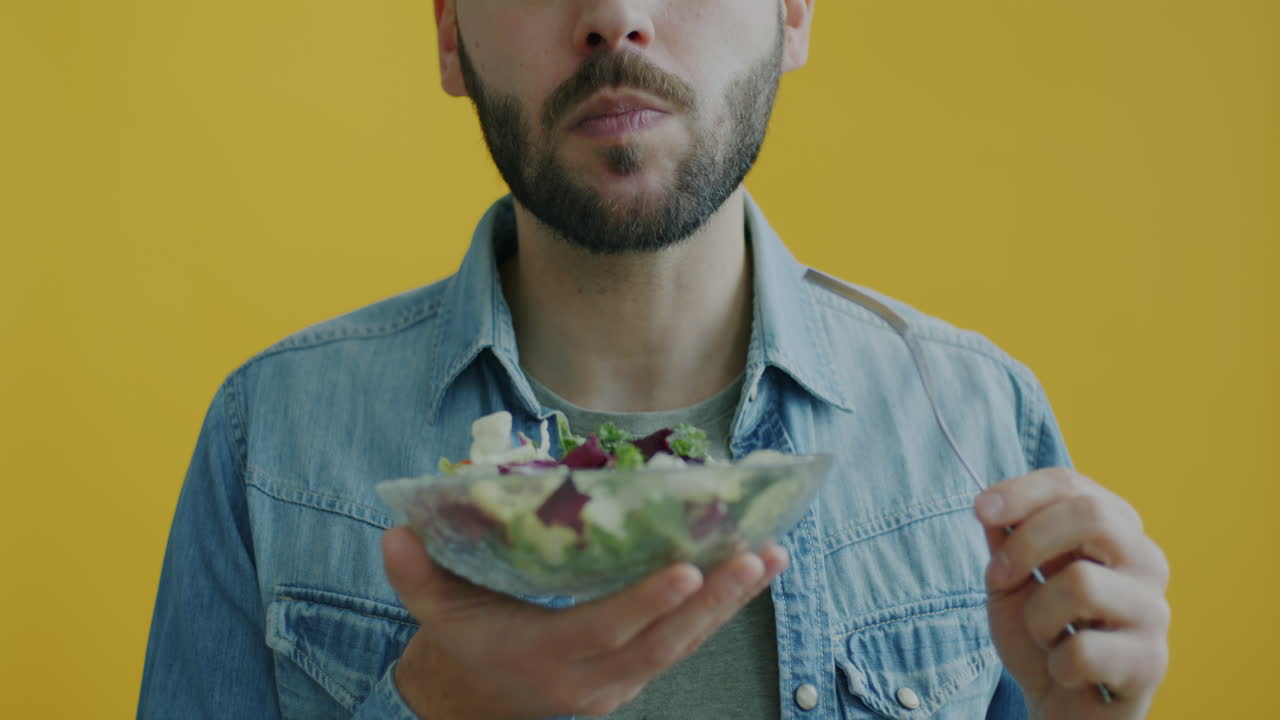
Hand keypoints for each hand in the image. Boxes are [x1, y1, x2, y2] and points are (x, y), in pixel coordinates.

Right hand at [381, 527, 788, 719]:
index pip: (602, 631)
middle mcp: (590, 678)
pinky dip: (716, 613)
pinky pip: (682, 646)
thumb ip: (416, 574)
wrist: (474, 706)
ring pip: (682, 647)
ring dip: (728, 605)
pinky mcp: (633, 677)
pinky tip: (748, 576)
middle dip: (712, 602)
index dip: (644, 605)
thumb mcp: (434, 611)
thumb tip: (397, 533)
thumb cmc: (461, 643)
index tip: (686, 571)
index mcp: (543, 656)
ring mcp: (618, 684)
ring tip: (771, 559)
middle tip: (756, 557)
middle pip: (661, 643)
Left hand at [975, 468, 1169, 719]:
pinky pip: (1083, 651)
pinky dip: (1056, 664)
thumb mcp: (1009, 582)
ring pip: (1083, 584)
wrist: (1063, 705)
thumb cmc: (1042, 634)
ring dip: (1039, 617)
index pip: (1072, 486)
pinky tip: (1066, 671)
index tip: (980, 509)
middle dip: (1028, 542)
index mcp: (1113, 530)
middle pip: (1092, 516)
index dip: (1022, 491)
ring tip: (1046, 636)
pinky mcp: (1151, 662)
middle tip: (997, 577)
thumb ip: (1002, 542)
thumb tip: (990, 506)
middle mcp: (1145, 560)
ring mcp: (1154, 610)